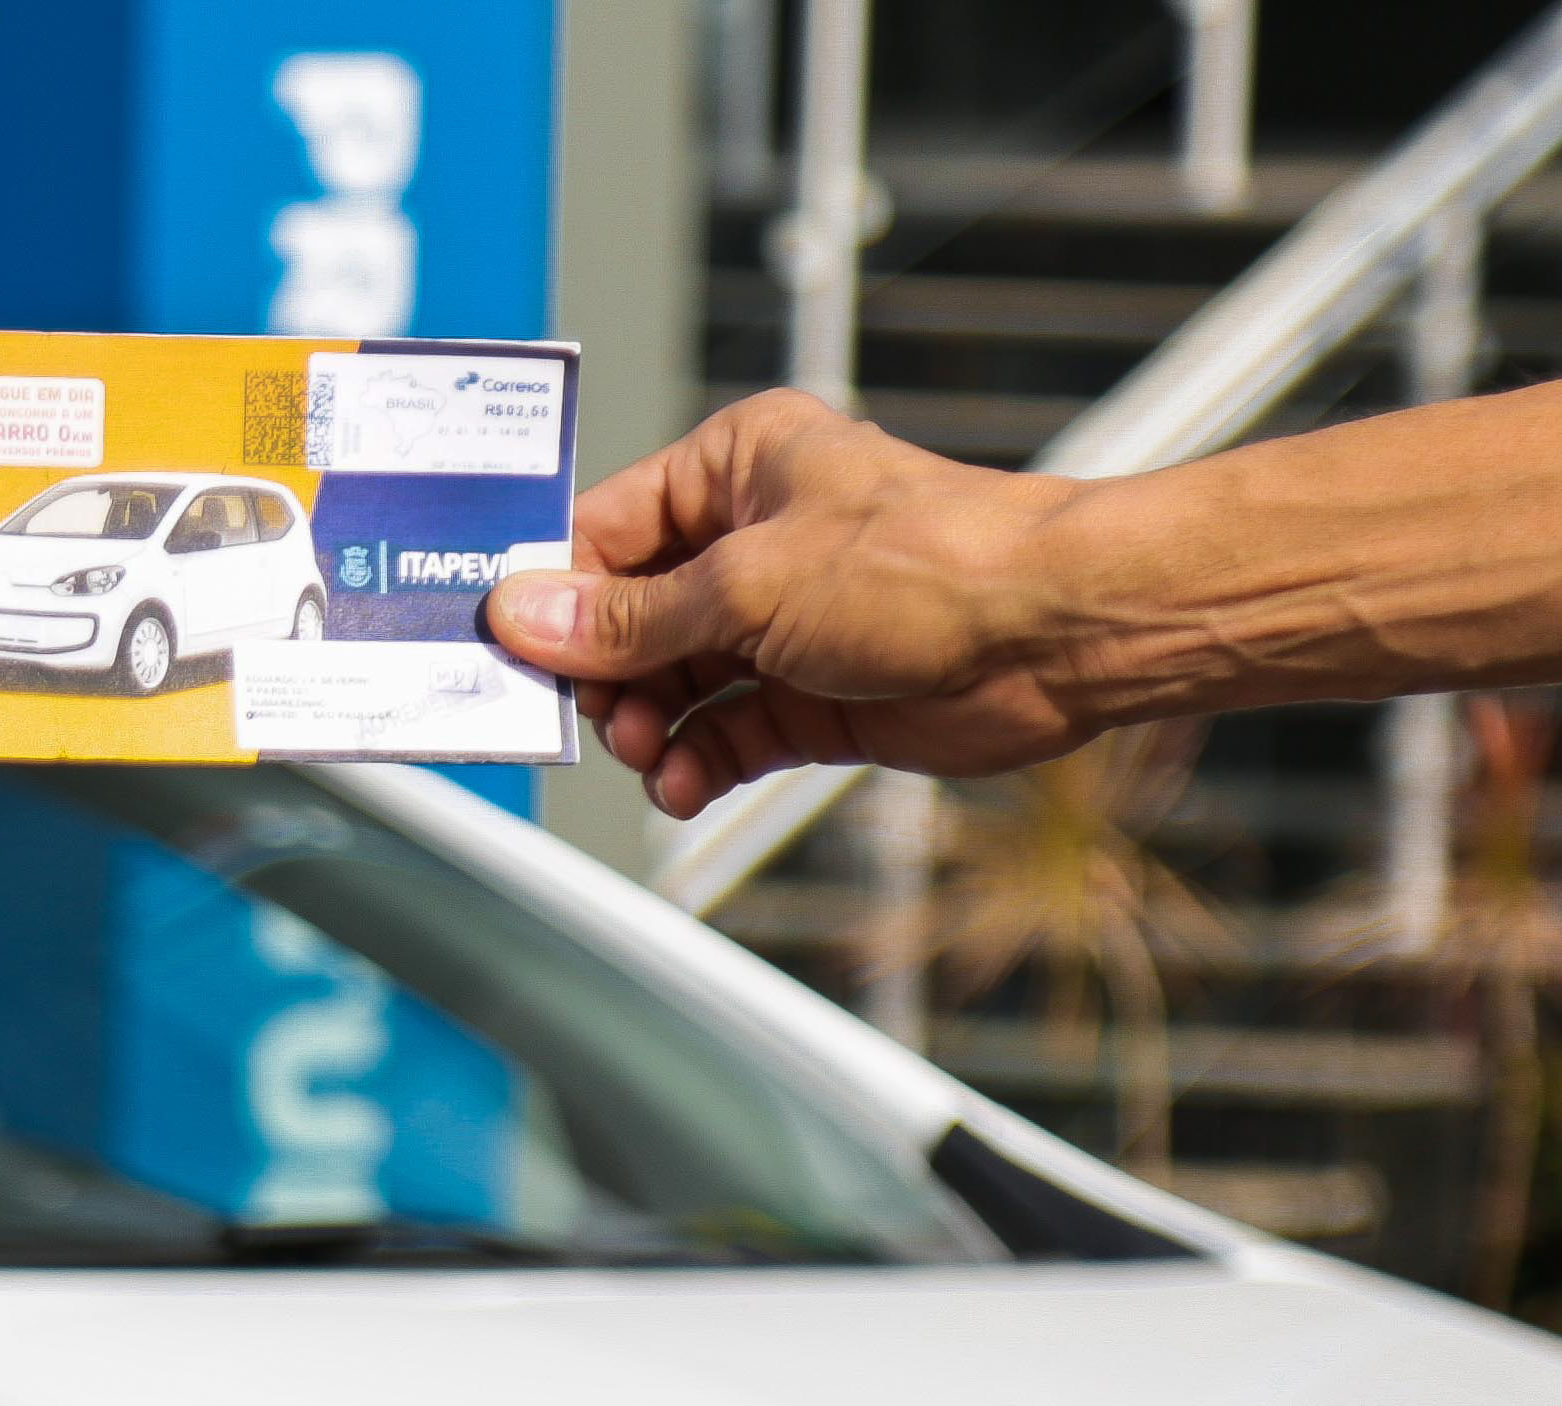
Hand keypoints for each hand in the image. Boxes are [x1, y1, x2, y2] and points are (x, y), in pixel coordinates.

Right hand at [482, 394, 1103, 817]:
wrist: (1053, 633)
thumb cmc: (928, 564)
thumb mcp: (749, 584)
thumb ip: (628, 616)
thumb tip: (524, 616)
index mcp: (735, 466)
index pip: (604, 528)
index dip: (552, 592)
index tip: (507, 650)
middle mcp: (751, 538)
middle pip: (626, 616)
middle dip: (603, 676)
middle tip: (595, 716)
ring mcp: (780, 622)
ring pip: (668, 683)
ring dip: (647, 728)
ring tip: (652, 753)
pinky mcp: (808, 694)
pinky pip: (719, 733)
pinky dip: (694, 763)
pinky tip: (685, 783)